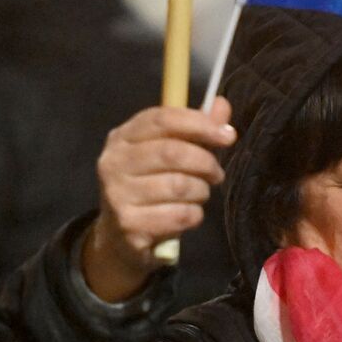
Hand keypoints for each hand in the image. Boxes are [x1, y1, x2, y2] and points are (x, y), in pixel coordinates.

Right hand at [83, 97, 236, 302]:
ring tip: (200, 194)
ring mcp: (117, 195)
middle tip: (216, 174)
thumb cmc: (150, 186)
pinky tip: (189, 215)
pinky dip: (194, 215)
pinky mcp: (129, 226)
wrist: (120, 237)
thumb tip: (221, 105)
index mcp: (122, 137)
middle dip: (205, 162)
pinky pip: (179, 215)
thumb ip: (195, 129)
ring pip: (179, 186)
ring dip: (201, 191)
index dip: (198, 123)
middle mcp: (113, 163)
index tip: (227, 135)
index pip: (161, 119)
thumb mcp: (168, 154)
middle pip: (172, 152)